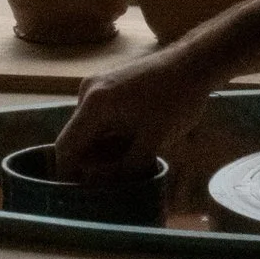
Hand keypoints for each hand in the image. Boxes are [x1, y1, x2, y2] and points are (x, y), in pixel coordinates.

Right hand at [54, 50, 205, 178]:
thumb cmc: (175, 102)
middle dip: (91, 162)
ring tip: (129, 163)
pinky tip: (133, 144)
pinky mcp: (109, 84)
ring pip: (90, 128)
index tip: (79, 194)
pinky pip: (100, 117)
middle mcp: (87, 92)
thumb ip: (125, 167)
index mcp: (93, 105)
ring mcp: (98, 86)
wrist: (193, 64)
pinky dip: (110, 134)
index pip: (66, 146)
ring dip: (103, 148)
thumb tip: (104, 184)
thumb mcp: (152, 142)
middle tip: (114, 182)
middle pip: (77, 137)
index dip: (68, 174)